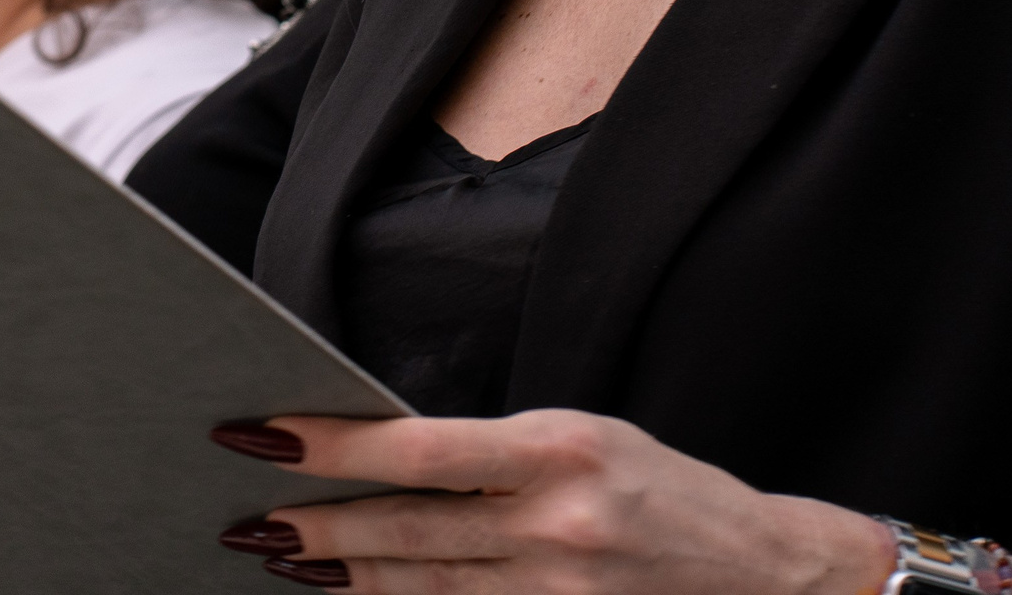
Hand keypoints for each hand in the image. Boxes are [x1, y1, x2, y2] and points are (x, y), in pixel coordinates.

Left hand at [211, 411, 892, 592]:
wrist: (765, 574)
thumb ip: (492, 452)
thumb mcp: (583, 437)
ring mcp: (562, 592)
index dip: (333, 445)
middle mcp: (559, 524)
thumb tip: (384, 455)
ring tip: (281, 555)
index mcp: (561, 449)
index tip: (263, 433)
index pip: (418, 448)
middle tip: (247, 518)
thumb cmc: (660, 488)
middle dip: (316, 526)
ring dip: (345, 574)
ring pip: (424, 588)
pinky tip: (356, 593)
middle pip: (407, 531)